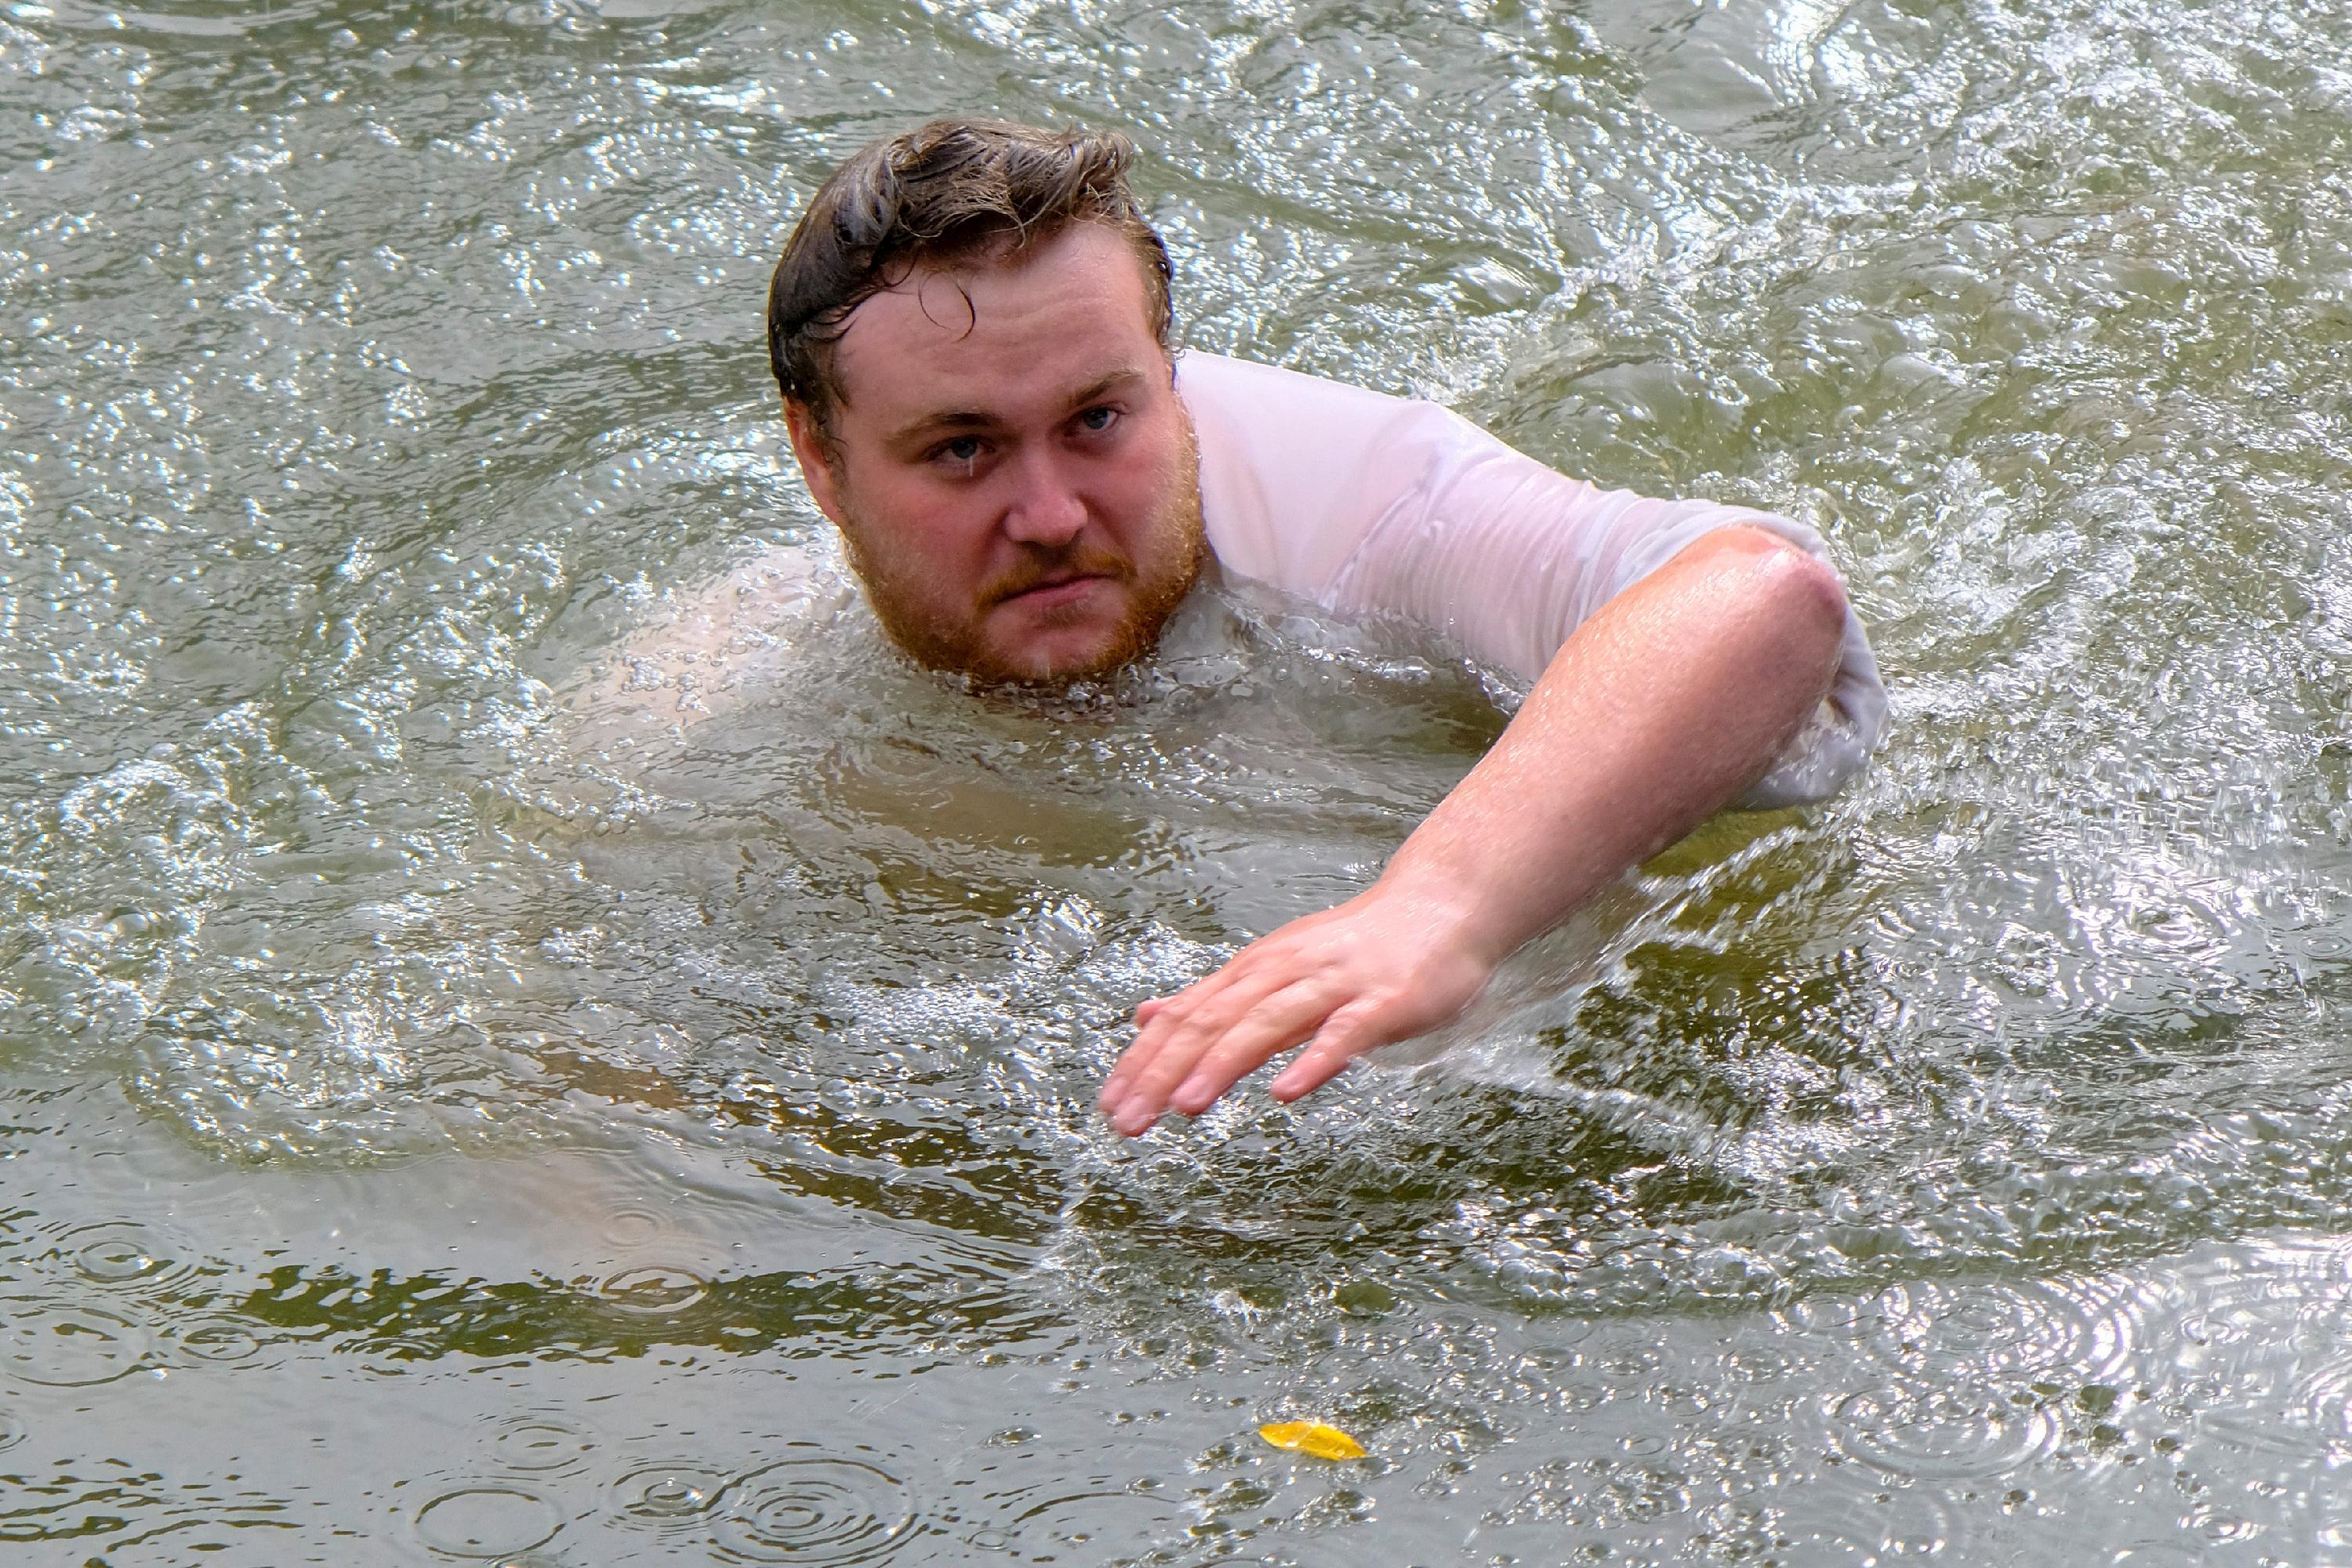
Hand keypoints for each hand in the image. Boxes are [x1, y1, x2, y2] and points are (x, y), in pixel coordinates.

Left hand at [1098, 881, 1496, 1135]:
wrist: (1439, 906)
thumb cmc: (1354, 950)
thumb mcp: (1273, 969)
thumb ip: (1215, 999)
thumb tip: (1147, 1017)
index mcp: (1254, 971)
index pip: (1185, 1017)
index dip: (1144, 1061)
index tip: (1111, 1104)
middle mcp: (1283, 972)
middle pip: (1213, 1022)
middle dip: (1164, 1072)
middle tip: (1128, 1120)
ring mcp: (1333, 985)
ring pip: (1266, 1024)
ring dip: (1222, 1064)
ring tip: (1184, 1107)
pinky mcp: (1382, 1002)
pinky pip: (1344, 1034)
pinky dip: (1313, 1062)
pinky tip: (1287, 1094)